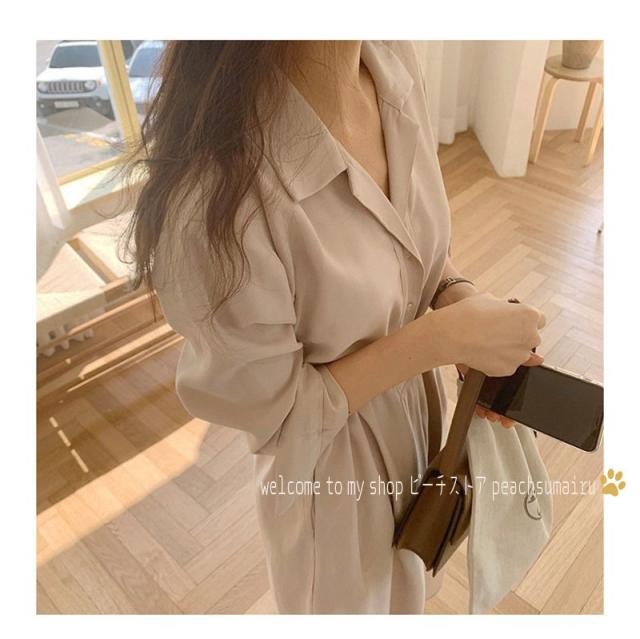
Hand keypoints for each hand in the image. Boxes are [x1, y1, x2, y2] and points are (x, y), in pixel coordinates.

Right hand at [431, 292, 545, 426]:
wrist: (451, 335)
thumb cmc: (468, 314)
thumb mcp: (490, 299)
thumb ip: (506, 308)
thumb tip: (508, 314)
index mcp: (529, 315)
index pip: (539, 319)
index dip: (525, 320)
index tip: (515, 322)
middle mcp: (530, 336)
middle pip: (531, 338)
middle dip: (519, 336)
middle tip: (497, 332)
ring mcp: (520, 355)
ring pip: (519, 353)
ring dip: (508, 349)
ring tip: (487, 342)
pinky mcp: (508, 370)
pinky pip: (506, 365)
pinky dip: (498, 360)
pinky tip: (483, 352)